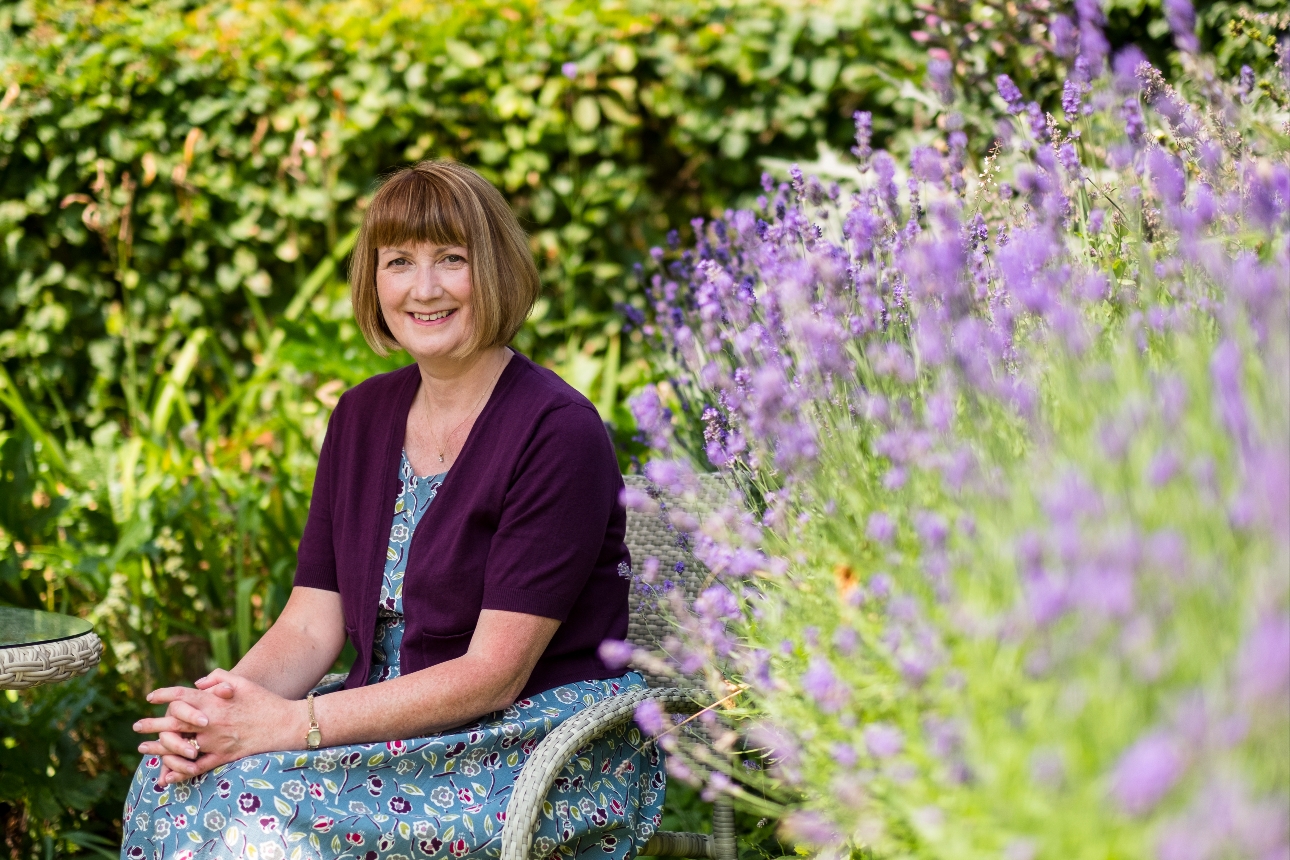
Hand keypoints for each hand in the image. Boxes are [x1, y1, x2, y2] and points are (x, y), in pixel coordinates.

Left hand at [137, 669, 305, 784]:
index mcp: (214, 702)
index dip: (163, 695)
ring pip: (179, 747)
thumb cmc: (264, 700)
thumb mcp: (242, 682)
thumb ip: (218, 677)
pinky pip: (196, 768)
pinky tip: (166, 775)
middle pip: (172, 723)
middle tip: (137, 726)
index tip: (150, 697)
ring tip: (144, 749)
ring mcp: (215, 742)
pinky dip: (179, 773)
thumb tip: (197, 683)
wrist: (285, 724)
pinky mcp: (223, 757)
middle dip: (151, 724)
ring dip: (158, 749)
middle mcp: (211, 722)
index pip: (181, 696)